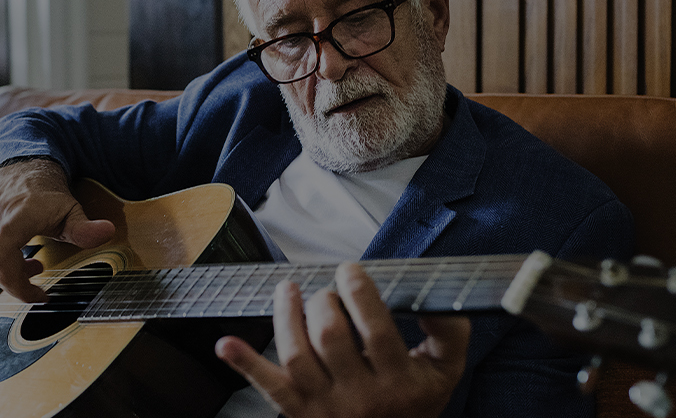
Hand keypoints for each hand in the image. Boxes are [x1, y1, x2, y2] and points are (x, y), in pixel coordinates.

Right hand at [0, 158, 115, 301]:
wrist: (23, 172)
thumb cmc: (47, 196)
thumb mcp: (72, 211)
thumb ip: (85, 228)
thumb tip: (107, 231)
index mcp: (20, 211)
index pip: (3, 237)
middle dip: (18, 285)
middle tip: (39, 291)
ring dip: (7, 274)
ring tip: (30, 264)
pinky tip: (10, 258)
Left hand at [215, 262, 470, 417]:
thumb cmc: (414, 403)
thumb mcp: (446, 371)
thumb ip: (449, 331)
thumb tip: (436, 297)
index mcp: (399, 382)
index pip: (375, 329)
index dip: (358, 292)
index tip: (350, 271)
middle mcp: (362, 397)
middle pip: (331, 338)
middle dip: (324, 302)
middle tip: (326, 292)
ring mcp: (326, 407)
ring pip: (297, 357)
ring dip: (286, 317)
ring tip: (288, 291)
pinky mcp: (300, 414)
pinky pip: (269, 389)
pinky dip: (245, 365)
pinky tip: (226, 344)